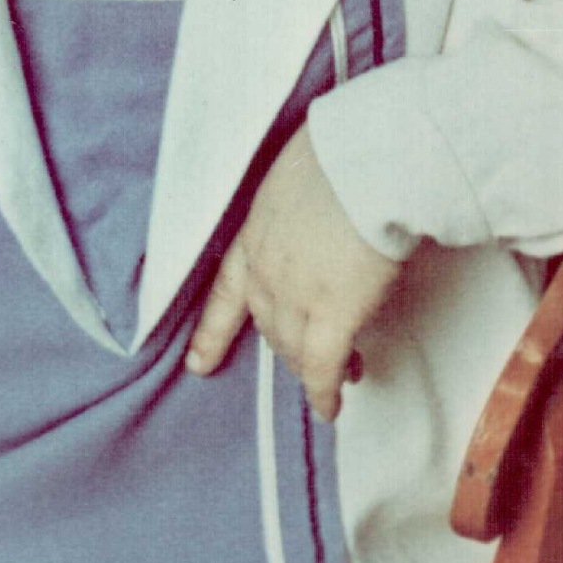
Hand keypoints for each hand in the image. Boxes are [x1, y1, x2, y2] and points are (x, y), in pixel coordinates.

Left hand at [186, 123, 401, 420]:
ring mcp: (295, 298)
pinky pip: (323, 368)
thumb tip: (321, 208)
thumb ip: (296, 207)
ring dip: (315, 367)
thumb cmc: (341, 155)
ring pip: (295, 350)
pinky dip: (325, 393)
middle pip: (268, 326)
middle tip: (316, 356)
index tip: (199, 363)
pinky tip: (330, 407)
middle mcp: (265, 273)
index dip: (213, 332)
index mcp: (254, 236)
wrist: (363, 164)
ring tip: (345, 371)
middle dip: (290, 346)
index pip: (225, 292)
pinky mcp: (333, 316)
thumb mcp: (297, 177)